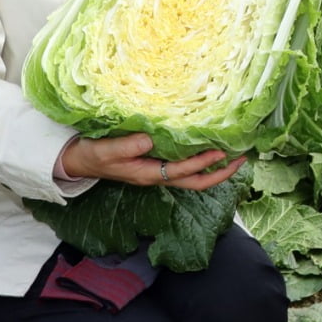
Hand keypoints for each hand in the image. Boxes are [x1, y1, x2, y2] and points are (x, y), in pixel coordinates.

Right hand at [60, 133, 245, 190]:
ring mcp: (158, 172)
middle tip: (242, 160)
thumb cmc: (93, 155)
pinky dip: (201, 160)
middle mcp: (158, 176)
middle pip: (196, 182)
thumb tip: (151, 140)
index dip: (203, 162)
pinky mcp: (156, 164)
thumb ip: (127, 145)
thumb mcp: (106, 150)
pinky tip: (208, 147)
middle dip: (220, 174)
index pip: (182, 171)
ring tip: (234, 154)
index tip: (222, 152)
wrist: (80, 160)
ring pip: (192, 176)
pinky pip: (184, 167)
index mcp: (149, 174)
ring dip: (214, 168)